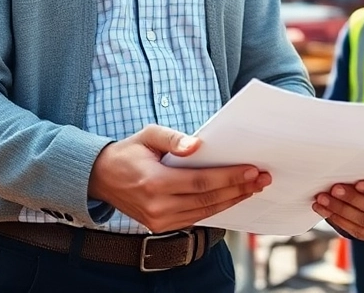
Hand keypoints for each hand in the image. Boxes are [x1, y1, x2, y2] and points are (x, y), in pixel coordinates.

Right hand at [87, 124, 270, 233]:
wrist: (101, 178)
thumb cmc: (128, 153)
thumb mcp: (147, 135)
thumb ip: (172, 139)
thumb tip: (197, 145)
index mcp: (154, 182)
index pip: (201, 182)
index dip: (229, 177)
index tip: (252, 170)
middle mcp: (158, 206)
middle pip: (208, 199)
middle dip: (239, 188)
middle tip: (262, 178)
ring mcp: (160, 220)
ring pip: (206, 212)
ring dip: (232, 199)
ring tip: (253, 187)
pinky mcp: (162, 227)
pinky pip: (196, 217)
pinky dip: (217, 207)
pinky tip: (232, 196)